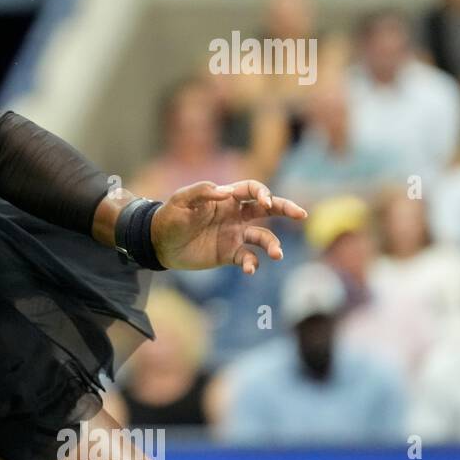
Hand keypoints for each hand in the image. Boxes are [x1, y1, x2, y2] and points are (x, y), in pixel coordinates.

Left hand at [150, 179, 306, 273]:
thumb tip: (227, 192)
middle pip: (267, 210)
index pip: (252, 190)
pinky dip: (253, 263)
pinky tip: (250, 269)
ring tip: (276, 254)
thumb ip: (202, 192)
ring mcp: (234, 235)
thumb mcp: (180, 201)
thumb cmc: (168, 217)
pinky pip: (248, 258)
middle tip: (301, 214)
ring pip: (263, 237)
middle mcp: (235, 215)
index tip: (266, 202)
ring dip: (272, 244)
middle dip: (285, 209)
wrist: (158, 243)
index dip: (263, 193)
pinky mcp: (229, 254)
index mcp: (226, 198)